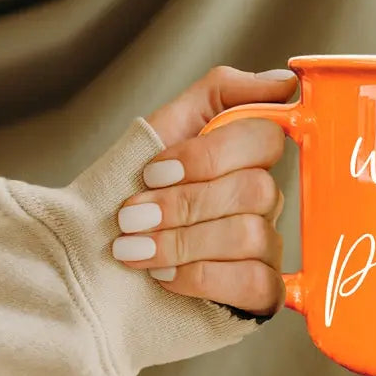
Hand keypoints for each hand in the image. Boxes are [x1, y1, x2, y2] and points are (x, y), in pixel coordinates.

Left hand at [111, 65, 296, 316]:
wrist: (91, 265)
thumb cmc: (130, 194)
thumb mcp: (162, 132)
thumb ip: (222, 94)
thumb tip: (284, 80)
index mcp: (247, 159)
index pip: (265, 139)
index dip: (206, 156)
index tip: (152, 171)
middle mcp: (264, 202)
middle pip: (255, 190)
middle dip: (182, 204)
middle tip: (131, 216)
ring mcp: (267, 248)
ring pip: (250, 235)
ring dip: (181, 242)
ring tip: (134, 249)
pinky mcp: (261, 295)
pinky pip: (255, 282)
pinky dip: (200, 279)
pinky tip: (163, 278)